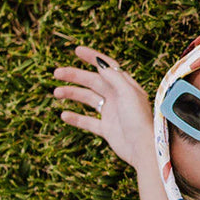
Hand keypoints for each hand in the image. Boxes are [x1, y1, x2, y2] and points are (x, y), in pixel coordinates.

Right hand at [53, 45, 153, 168]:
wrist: (142, 148)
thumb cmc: (139, 120)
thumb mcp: (129, 94)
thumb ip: (115, 78)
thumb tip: (101, 64)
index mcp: (126, 86)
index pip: (107, 67)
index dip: (93, 57)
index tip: (76, 50)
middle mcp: (119, 97)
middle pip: (93, 81)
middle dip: (75, 76)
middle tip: (57, 73)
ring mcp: (112, 113)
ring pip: (88, 99)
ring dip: (72, 94)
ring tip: (56, 93)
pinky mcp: (107, 129)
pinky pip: (88, 121)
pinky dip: (76, 118)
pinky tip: (63, 115)